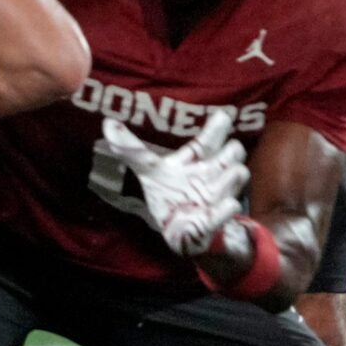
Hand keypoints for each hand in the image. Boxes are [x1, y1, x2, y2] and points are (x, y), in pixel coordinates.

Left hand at [99, 110, 247, 254]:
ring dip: (230, 176)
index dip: (216, 127)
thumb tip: (107, 123)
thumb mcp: (149, 170)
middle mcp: (212, 174)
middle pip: (233, 153)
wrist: (180, 229)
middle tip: (225, 153)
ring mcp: (217, 196)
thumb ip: (130, 148)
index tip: (223, 116)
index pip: (209, 140)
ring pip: (237, 175)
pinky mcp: (214, 220)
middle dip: (232, 151)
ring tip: (220, 182)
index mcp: (196, 161)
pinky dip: (225, 209)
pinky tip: (228, 204)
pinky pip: (226, 212)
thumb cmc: (169, 194)